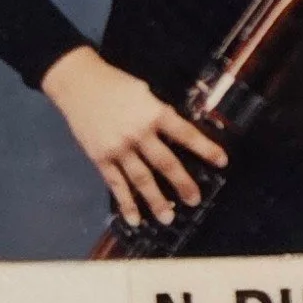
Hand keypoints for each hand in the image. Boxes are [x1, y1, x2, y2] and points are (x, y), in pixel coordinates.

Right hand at [40, 46, 227, 227]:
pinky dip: (126, 203)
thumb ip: (158, 113)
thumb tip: (175, 133)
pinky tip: (135, 218)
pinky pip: (116, 185)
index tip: (222, 161)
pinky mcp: (101, 158)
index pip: (185, 133)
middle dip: (183, 183)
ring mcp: (119, 148)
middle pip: (165, 163)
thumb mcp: (144, 92)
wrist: (80, 84)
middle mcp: (139, 133)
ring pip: (142, 179)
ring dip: (156, 200)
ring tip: (168, 218)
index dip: (205, 148)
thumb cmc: (116, 84)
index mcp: (154, 112)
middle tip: (195, 200)